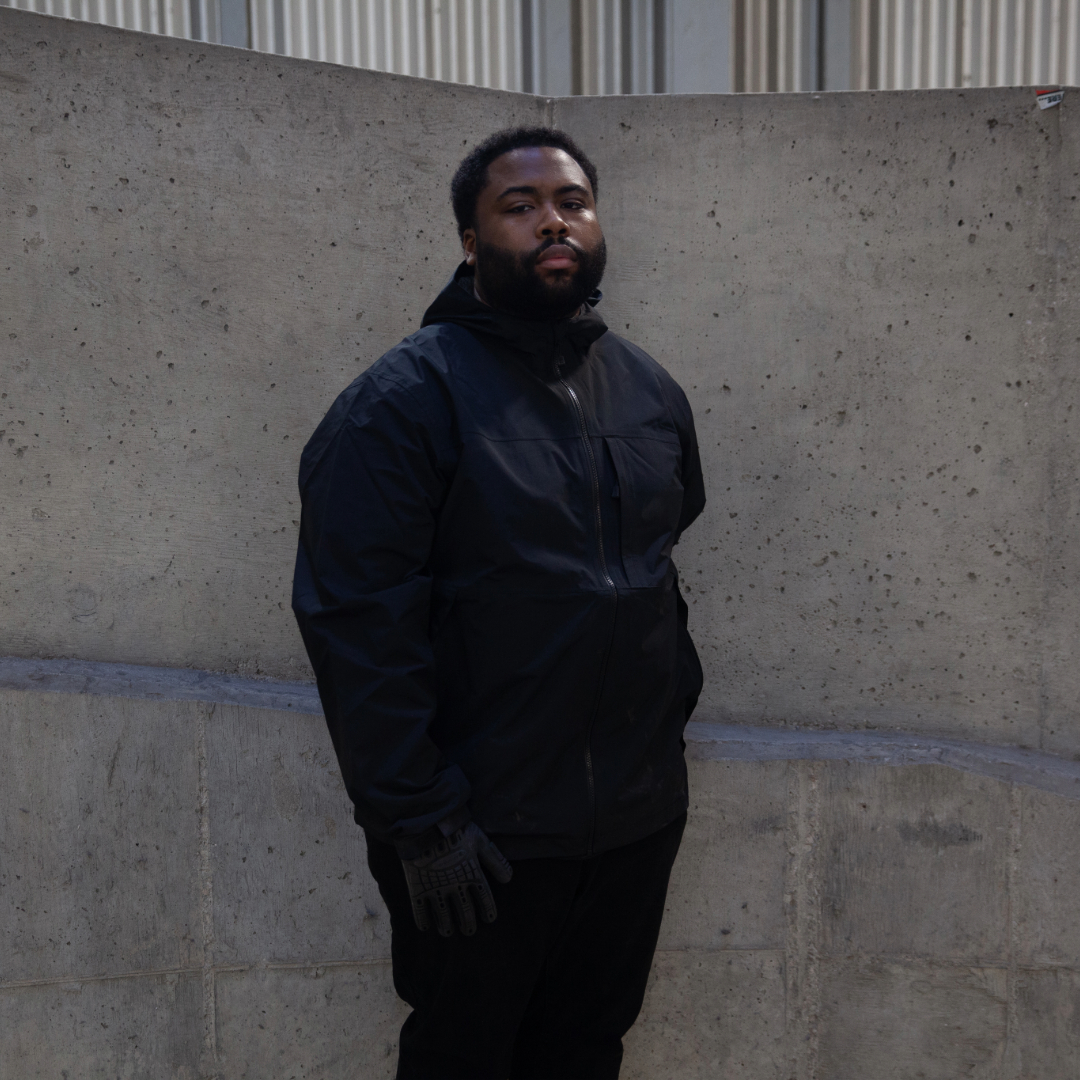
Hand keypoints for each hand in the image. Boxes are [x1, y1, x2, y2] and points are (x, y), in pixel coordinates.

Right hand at [401, 822, 512, 936]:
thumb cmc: (456, 830)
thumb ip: (495, 860)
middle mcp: (455, 886)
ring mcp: (436, 888)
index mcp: (472, 874)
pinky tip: (425, 926)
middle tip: (469, 931)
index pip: (484, 898)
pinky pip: (420, 910)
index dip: (488, 910)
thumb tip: (509, 879)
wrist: (427, 825)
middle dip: (468, 923)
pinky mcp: (418, 888)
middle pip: (465, 911)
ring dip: (446, 926)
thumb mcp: (480, 841)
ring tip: (448, 932)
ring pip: (443, 915)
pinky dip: (423, 920)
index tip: (489, 919)